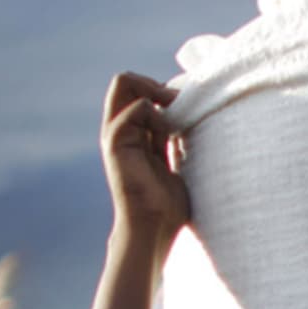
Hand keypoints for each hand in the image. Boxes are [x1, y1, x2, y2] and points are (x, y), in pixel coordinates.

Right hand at [101, 73, 188, 242]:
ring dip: (156, 92)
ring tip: (178, 112)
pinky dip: (155, 111)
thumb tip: (191, 115)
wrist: (155, 226)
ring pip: (124, 84)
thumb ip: (176, 136)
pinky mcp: (116, 142)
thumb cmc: (169, 203)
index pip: (138, 90)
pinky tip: (171, 130)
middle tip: (180, 100)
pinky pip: (134, 109)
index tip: (187, 104)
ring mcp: (116, 134)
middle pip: (126, 81)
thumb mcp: (177, 159)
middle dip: (154, 82)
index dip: (162, 89)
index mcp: (135, 132)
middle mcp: (122, 129)